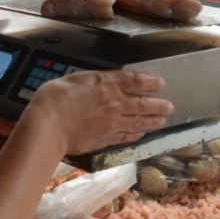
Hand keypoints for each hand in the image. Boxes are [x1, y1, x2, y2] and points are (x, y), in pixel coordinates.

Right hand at [25, 70, 173, 154]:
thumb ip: (94, 80)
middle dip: (158, 105)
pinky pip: (127, 137)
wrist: (49, 126)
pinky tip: (142, 134)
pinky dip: (137, 135)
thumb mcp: (76, 78)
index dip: (149, 82)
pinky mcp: (106, 140)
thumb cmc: (55, 98)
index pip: (134, 82)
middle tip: (170, 106)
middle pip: (142, 104)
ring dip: (152, 121)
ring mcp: (112, 124)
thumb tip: (106, 82)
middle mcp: (115, 104)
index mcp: (107, 85)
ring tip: (163, 120)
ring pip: (138, 122)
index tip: (160, 83)